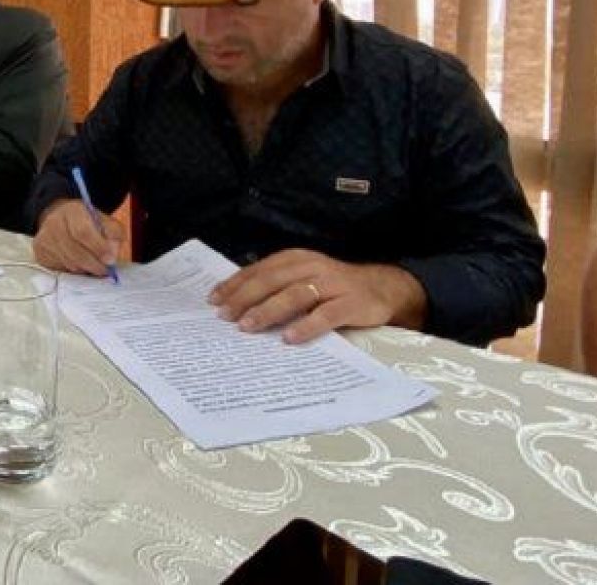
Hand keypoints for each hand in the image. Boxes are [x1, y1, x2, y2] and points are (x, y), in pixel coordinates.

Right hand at [32, 198, 127, 276]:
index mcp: (71, 210)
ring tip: (92, 266)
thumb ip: (113, 232)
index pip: (83, 232)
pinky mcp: (39, 252)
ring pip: (69, 263)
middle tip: (105, 270)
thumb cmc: (84, 221)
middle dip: (94, 264)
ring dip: (84, 268)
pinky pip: (60, 268)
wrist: (58, 218)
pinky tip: (78, 263)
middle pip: (75, 251)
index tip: (110, 260)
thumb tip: (113, 252)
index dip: (98, 248)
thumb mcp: (102, 219)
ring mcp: (44, 238)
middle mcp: (54, 223)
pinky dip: (73, 270)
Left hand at [208, 249, 427, 344]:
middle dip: (245, 298)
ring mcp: (332, 284)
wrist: (382, 288)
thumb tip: (235, 303)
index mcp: (295, 259)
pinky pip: (326, 315)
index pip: (258, 270)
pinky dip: (306, 326)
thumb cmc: (333, 286)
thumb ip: (276, 285)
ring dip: (268, 311)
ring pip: (294, 295)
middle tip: (224, 316)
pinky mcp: (351, 303)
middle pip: (272, 280)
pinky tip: (289, 338)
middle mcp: (311, 267)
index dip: (235, 284)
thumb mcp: (303, 277)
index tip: (213, 300)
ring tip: (248, 327)